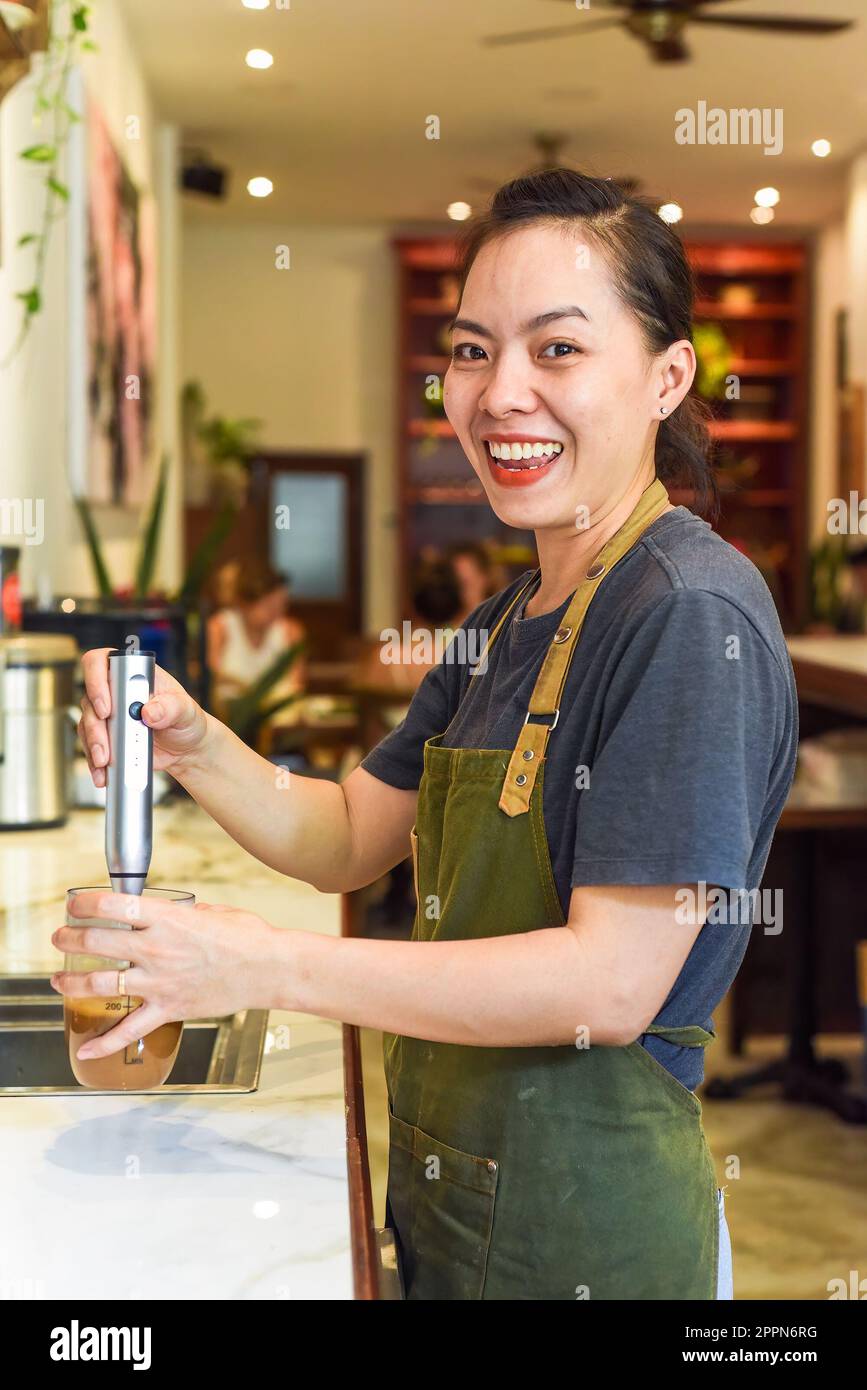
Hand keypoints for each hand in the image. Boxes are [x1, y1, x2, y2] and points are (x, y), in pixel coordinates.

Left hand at [50, 890, 283, 1060]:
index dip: (85, 904)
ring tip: (58, 979)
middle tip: (61, 938)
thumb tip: (168, 914)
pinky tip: (85, 1048)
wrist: (269, 968)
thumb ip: (182, 913)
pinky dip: (104, 1043)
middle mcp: (157, 948)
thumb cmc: (247, 937)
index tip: (74, 905)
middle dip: (70, 938)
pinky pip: (129, 1030)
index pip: (113, 905)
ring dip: (72, 982)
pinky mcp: (168, 1008)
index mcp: (167, 918)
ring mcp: (160, 981)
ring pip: (101, 984)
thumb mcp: (211, 911)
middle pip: (97, 942)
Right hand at [78, 648, 211, 786]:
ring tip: (105, 763)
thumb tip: (149, 711)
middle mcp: (116, 692)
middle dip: (95, 726)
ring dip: (93, 745)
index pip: (102, 662)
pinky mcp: (107, 737)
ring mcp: (109, 715)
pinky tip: (102, 773)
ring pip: (87, 724)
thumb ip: (171, 707)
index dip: (97, 680)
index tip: (107, 708)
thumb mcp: (186, 711)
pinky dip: (95, 762)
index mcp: (135, 675)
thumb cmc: (187, 720)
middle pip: (90, 700)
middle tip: (105, 747)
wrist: (186, 749)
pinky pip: (92, 747)